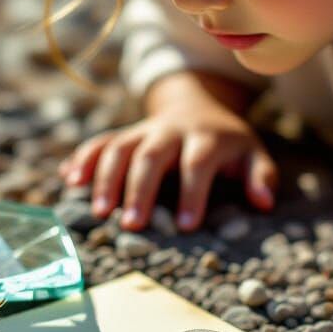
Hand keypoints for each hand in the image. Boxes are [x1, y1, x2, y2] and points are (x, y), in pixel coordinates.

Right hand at [56, 103, 277, 231]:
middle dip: (139, 189)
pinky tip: (68, 180)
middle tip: (132, 226)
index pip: (198, 163)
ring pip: (119, 147)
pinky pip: (99, 143)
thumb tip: (264, 202)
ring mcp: (142, 131)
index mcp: (205, 138)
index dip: (192, 193)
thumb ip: (261, 176)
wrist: (197, 105)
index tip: (186, 226)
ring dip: (105, 178)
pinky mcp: (123, 135)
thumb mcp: (252, 153)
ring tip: (99, 212)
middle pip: (151, 155)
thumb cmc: (227, 142)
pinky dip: (82, 159)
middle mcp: (170, 131)